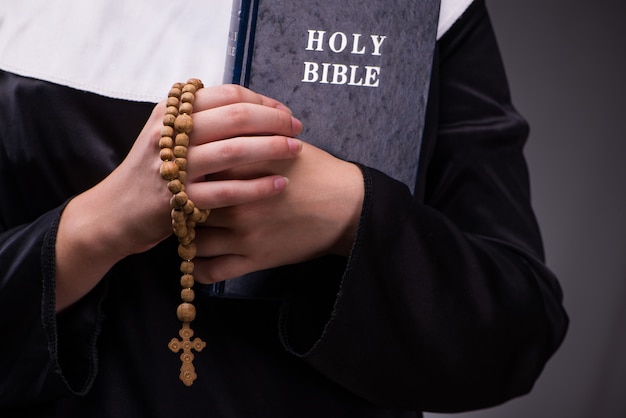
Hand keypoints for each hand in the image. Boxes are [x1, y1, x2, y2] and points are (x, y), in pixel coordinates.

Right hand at [55, 85, 302, 309]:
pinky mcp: (178, 201)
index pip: (227, 95)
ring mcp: (173, 167)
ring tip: (296, 151)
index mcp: (170, 112)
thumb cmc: (149, 171)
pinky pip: (227, 191)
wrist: (114, 213)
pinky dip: (258, 187)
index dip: (262, 101)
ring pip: (233, 150)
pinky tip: (280, 185)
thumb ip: (198, 117)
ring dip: (271, 148)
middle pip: (234, 117)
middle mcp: (169, 134)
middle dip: (273, 121)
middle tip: (297, 129)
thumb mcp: (164, 133)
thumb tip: (248, 105)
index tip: (284, 113)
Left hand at [191, 142, 364, 283]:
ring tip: (188, 228)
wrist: (348, 207)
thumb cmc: (317, 172)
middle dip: (178, 202)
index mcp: (241, 171)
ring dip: (186, 235)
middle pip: (186, 203)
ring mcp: (244, 235)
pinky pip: (211, 271)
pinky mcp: (255, 260)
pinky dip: (199, 267)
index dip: (183, 169)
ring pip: (192, 240)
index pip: (195, 168)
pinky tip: (200, 256)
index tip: (182, 171)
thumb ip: (246, 139)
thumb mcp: (282, 145)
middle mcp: (236, 204)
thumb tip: (216, 132)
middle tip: (178, 200)